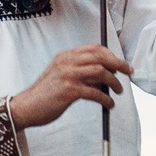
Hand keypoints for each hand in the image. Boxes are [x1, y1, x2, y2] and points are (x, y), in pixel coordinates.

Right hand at [10, 45, 132, 127]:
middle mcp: (67, 62)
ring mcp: (67, 76)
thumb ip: (81, 71)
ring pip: (100, 72)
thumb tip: (107, 75)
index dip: (111, 55)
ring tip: (118, 92)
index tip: (121, 64)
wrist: (26, 107)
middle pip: (101, 57)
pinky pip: (95, 93)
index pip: (94, 48)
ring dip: (114, 82)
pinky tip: (109, 105)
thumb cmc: (47, 94)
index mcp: (66, 56)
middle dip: (118, 65)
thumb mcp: (62, 75)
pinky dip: (106, 99)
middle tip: (128, 73)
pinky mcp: (69, 91)